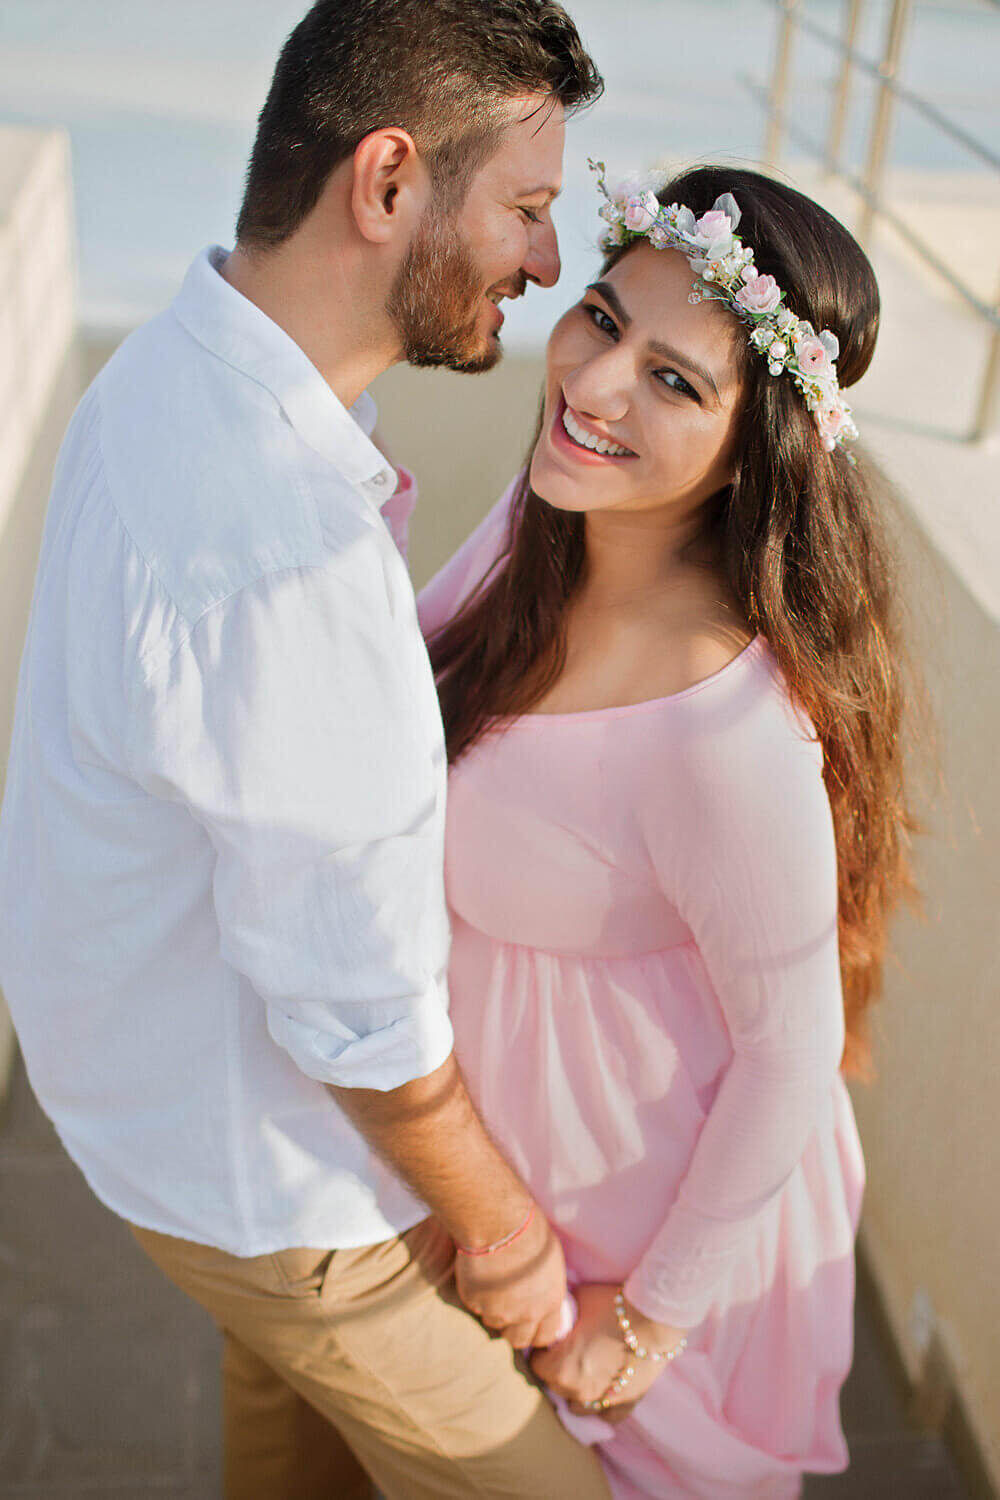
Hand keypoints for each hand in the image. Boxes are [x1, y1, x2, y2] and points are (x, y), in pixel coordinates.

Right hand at [454, 1206, 568, 1348]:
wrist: (499, 1219)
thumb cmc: (529, 1231)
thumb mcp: (550, 1263)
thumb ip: (545, 1289)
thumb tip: (540, 1297)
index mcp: (550, 1302)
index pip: (545, 1336)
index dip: (536, 1330)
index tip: (529, 1320)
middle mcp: (526, 1313)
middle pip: (517, 1339)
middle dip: (512, 1327)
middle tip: (506, 1306)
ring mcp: (498, 1310)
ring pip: (493, 1322)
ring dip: (492, 1309)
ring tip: (492, 1282)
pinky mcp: (475, 1301)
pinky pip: (474, 1305)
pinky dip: (475, 1294)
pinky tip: (479, 1272)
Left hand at [530, 1284, 686, 1419]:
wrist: (653, 1316)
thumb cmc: (612, 1305)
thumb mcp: (578, 1300)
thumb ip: (563, 1314)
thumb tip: (557, 1313)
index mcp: (559, 1368)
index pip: (536, 1365)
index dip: (541, 1350)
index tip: (550, 1341)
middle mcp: (577, 1391)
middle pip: (555, 1385)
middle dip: (557, 1369)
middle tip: (567, 1351)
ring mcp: (602, 1400)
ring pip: (577, 1406)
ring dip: (576, 1390)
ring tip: (585, 1370)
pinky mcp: (626, 1403)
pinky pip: (607, 1415)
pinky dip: (603, 1404)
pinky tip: (604, 1388)